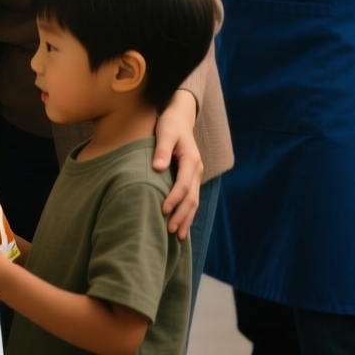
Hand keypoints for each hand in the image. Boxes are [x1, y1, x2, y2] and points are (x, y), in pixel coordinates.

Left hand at [154, 91, 202, 240]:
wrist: (180, 118)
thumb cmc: (170, 125)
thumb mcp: (164, 133)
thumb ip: (161, 150)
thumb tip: (157, 168)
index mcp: (191, 160)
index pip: (183, 184)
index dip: (174, 198)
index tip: (163, 210)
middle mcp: (197, 169)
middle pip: (191, 197)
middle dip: (182, 215)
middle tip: (170, 231)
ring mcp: (196, 175)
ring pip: (194, 201)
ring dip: (187, 218)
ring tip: (177, 235)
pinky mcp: (192, 178)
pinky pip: (192, 198)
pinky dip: (188, 213)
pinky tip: (182, 225)